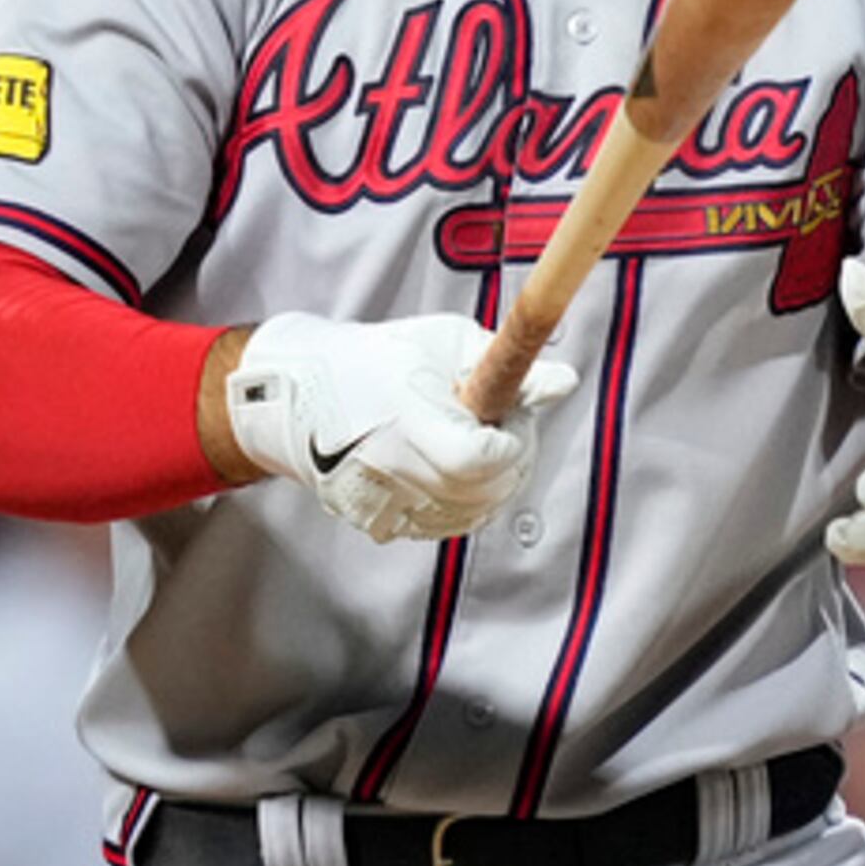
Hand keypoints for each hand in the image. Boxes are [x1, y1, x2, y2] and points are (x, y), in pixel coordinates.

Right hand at [225, 312, 577, 543]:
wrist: (300, 396)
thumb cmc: (375, 358)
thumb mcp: (443, 340)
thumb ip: (506, 361)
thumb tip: (564, 382)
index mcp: (411, 422)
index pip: (486, 458)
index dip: (513, 439)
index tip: (506, 412)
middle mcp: (395, 471)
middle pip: (488, 491)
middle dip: (509, 457)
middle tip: (492, 421)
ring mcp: (386, 505)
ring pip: (474, 513)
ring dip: (490, 480)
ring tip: (466, 439)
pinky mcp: (381, 524)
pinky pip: (448, 525)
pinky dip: (463, 501)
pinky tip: (447, 467)